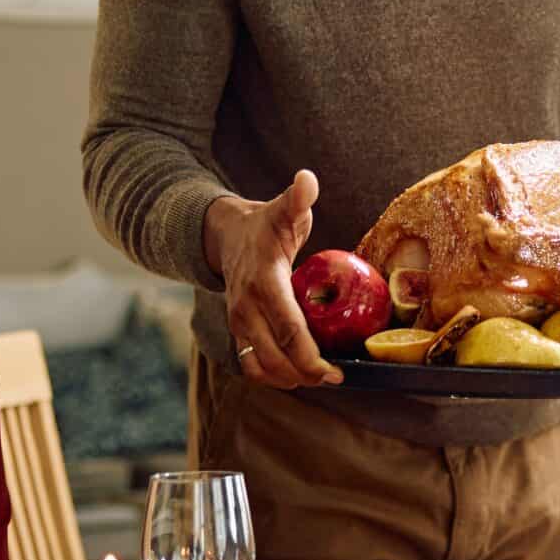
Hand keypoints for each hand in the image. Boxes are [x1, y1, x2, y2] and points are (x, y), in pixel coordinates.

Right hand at [203, 170, 339, 388]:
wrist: (225, 236)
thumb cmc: (264, 225)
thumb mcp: (283, 210)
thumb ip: (297, 198)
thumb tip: (307, 179)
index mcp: (264, 282)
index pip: (288, 329)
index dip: (311, 357)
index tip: (334, 371)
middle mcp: (246, 308)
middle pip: (275, 357)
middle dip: (305, 374)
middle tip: (334, 378)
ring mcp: (238, 323)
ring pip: (260, 367)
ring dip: (288, 379)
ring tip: (317, 378)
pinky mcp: (238, 331)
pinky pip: (252, 364)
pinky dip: (273, 375)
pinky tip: (296, 374)